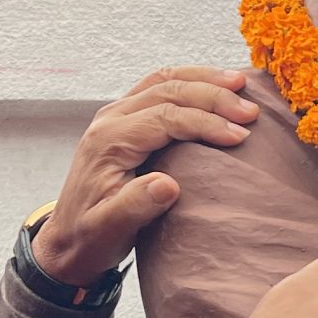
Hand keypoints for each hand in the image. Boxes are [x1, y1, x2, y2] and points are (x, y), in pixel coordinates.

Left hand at [29, 67, 258, 283]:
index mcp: (109, 140)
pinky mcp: (126, 118)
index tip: (239, 136)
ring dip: (204, 80)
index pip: (165, 117)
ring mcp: (117, 114)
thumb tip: (167, 186)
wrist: (67, 238)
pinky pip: (160, 87)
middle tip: (250, 111)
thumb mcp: (109, 229)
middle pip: (168, 90)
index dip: (205, 123)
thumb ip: (135, 206)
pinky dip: (191, 82)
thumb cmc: (91, 236)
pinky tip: (216, 86)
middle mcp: (111, 119)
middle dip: (213, 96)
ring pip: (165, 80)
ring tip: (241, 84)